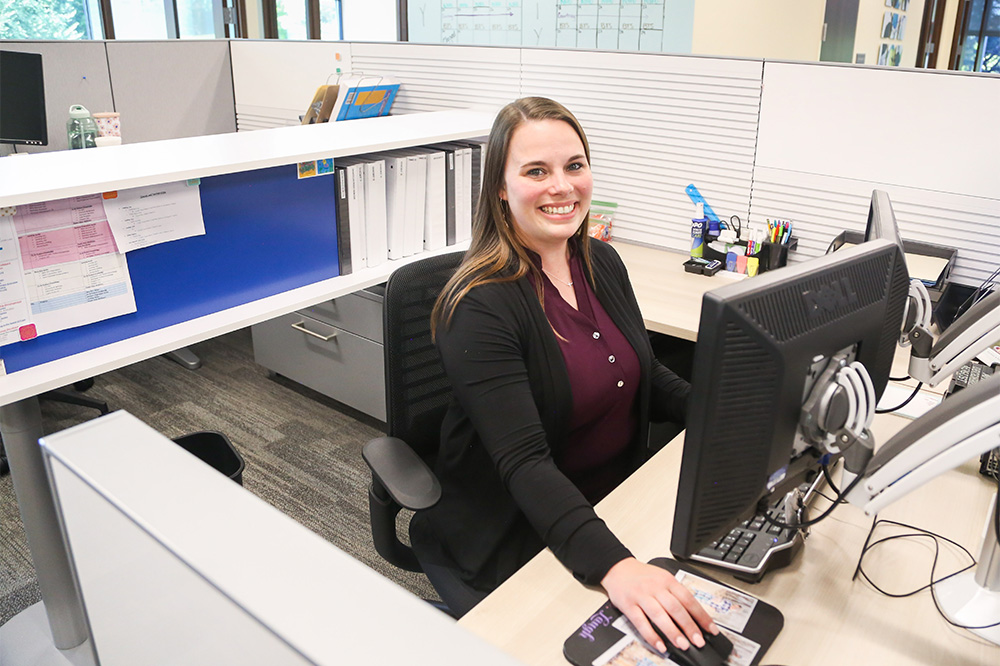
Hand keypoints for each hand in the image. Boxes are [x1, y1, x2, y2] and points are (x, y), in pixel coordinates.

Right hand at [601, 558, 717, 653]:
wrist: (617, 568)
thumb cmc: (642, 576)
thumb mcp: (662, 578)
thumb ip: (676, 594)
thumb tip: (694, 616)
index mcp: (667, 580)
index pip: (688, 599)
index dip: (701, 615)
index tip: (711, 629)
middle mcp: (655, 587)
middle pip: (675, 608)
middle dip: (689, 627)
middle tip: (699, 641)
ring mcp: (641, 596)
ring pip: (659, 615)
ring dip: (672, 632)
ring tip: (683, 644)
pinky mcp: (628, 605)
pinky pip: (641, 622)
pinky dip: (651, 635)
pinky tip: (660, 645)